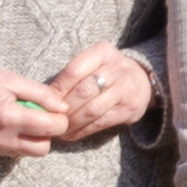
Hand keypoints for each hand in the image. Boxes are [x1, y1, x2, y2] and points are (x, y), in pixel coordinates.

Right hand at [0, 59, 62, 159]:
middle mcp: (0, 138)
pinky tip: (10, 125)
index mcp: (8, 116)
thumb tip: (63, 108)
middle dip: (48, 134)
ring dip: (34, 139)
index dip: (60, 119)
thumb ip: (41, 94)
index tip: (57, 110)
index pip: (49, 128)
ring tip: (25, 120)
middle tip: (42, 117)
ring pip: (29, 153)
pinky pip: (14, 153)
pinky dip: (19, 141)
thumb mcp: (11, 79)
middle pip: (43, 148)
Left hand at [41, 43, 158, 141]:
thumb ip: (72, 75)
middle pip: (83, 91)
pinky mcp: (129, 109)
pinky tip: (72, 134)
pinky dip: (83, 130)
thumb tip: (45, 97)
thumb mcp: (93, 63)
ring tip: (60, 129)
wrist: (141, 81)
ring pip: (92, 109)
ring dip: (73, 122)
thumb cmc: (106, 72)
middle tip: (52, 118)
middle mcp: (117, 68)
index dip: (58, 88)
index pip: (74, 70)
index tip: (46, 102)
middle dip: (64, 108)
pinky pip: (101, 122)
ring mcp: (125, 89)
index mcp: (103, 52)